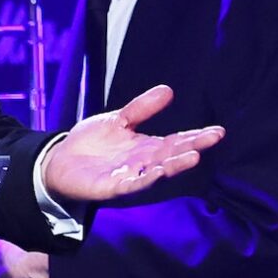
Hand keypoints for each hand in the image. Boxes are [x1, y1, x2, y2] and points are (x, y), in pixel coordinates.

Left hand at [43, 84, 223, 201]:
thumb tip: (168, 90)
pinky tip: (158, 171)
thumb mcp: (117, 120)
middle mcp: (143, 163)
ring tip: (193, 156)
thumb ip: (141, 108)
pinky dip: (145, 179)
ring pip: (156, 171)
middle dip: (192, 147)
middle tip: (212, 138)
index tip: (218, 131)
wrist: (59, 161)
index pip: (176, 141)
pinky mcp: (112, 187)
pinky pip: (132, 184)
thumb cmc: (91, 143)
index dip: (196, 136)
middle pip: (171, 154)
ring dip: (174, 165)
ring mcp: (129, 176)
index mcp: (146, 147)